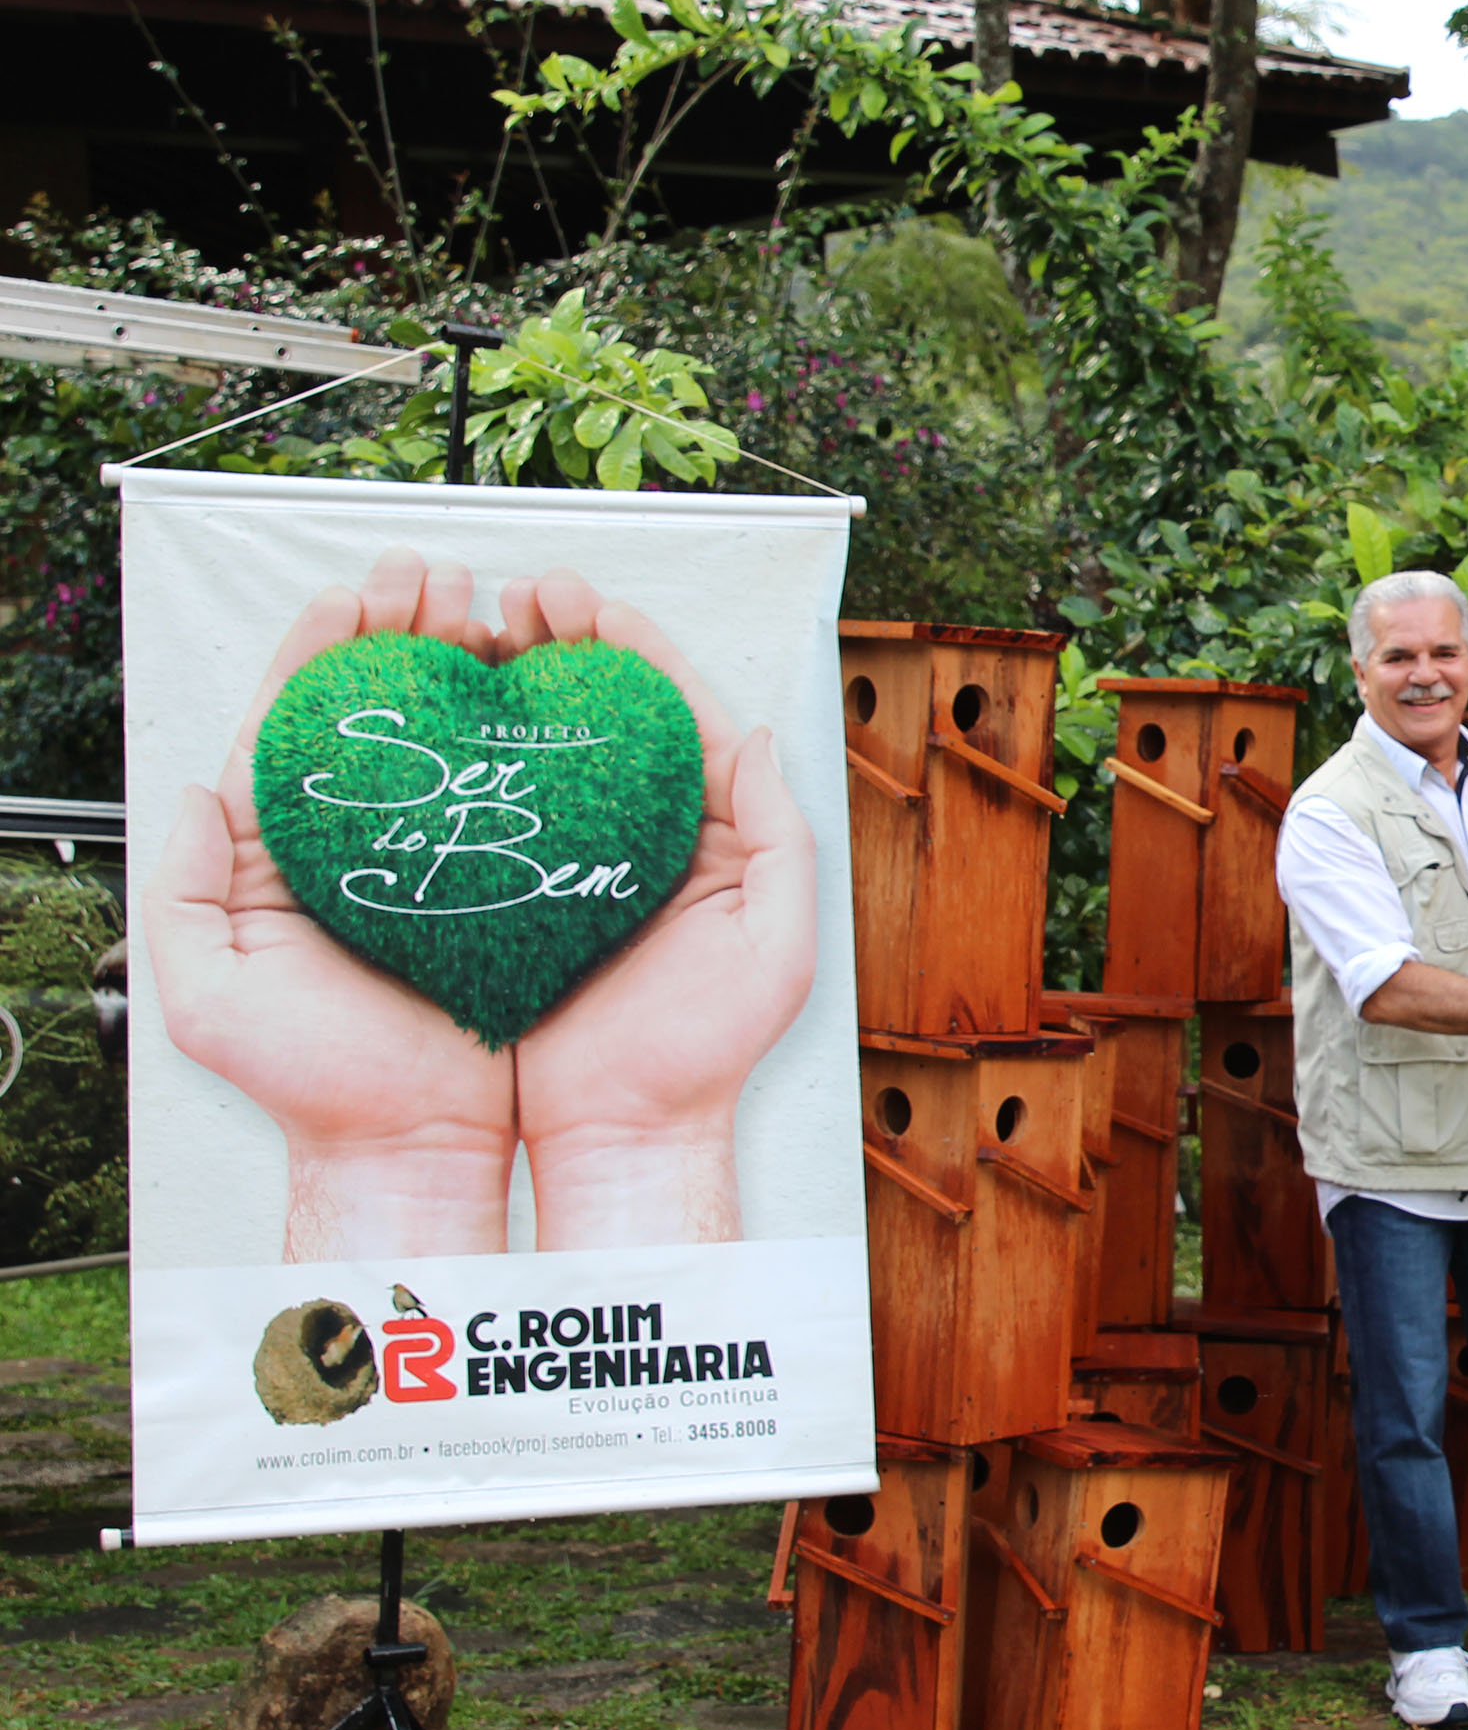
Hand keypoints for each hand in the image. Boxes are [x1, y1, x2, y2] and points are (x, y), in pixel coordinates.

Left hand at [142, 549, 517, 1259]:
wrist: (416, 1146)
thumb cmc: (315, 1084)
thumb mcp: (209, 994)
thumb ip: (182, 891)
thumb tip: (200, 788)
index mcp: (292, 850)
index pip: (304, 719)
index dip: (329, 645)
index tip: (362, 593)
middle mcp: (374, 841)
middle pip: (388, 707)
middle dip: (410, 627)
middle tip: (440, 578)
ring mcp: (448, 859)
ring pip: (465, 734)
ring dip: (480, 663)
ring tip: (505, 610)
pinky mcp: (516, 885)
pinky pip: (532, 792)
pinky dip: (543, 734)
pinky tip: (557, 694)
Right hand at [505, 570, 817, 1248]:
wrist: (624, 1134)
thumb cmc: (708, 1051)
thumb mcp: (774, 941)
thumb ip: (778, 835)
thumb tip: (756, 732)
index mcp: (702, 832)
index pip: (667, 713)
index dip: (628, 648)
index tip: (581, 599)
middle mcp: (634, 834)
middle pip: (595, 712)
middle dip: (558, 643)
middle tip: (514, 595)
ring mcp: (568, 861)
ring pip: (533, 746)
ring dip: (504, 680)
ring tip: (467, 626)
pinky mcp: (509, 894)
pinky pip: (484, 808)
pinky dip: (459, 756)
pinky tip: (428, 713)